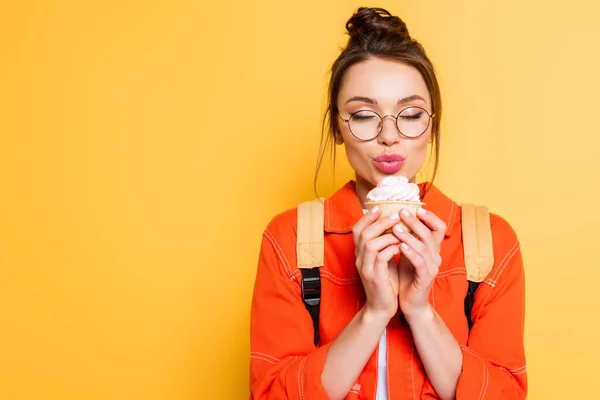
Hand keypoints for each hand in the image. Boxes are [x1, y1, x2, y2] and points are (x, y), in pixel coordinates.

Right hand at [353, 206, 402, 320]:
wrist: (381, 308)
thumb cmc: (385, 282)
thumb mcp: (382, 261)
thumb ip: (383, 245)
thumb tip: (392, 227)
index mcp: (360, 254)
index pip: (357, 230)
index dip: (367, 218)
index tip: (379, 208)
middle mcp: (359, 259)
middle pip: (363, 234)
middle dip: (379, 222)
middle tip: (395, 215)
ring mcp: (365, 268)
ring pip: (370, 243)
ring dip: (387, 235)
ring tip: (401, 231)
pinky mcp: (374, 277)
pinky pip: (381, 258)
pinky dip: (391, 249)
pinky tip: (400, 247)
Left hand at [392, 207, 446, 317]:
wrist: (410, 302)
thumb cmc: (407, 276)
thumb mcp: (406, 253)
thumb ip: (406, 238)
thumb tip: (395, 218)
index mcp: (432, 249)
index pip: (439, 228)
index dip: (430, 217)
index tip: (415, 209)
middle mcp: (435, 256)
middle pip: (430, 234)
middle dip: (415, 222)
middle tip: (401, 212)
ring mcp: (432, 267)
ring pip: (425, 247)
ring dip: (410, 236)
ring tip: (396, 228)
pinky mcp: (426, 278)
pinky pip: (420, 263)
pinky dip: (411, 253)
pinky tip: (401, 247)